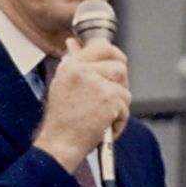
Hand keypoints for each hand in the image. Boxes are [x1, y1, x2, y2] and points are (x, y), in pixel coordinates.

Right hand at [36, 36, 130, 170]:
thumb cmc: (60, 119)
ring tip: (103, 117)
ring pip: (125, 89)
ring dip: (119, 106)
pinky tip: (104, 127)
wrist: (60, 143)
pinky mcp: (110, 99)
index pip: (102, 46)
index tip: (118, 63)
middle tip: (111, 99)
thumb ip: (72, 61)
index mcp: (72, 65)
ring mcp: (98, 84)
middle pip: (120, 67)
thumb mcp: (62, 83)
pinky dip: (119, 121)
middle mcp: (84, 71)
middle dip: (120, 84)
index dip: (114, 55)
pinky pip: (125, 107)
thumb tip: (73, 43)